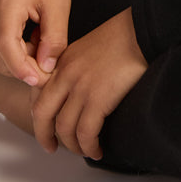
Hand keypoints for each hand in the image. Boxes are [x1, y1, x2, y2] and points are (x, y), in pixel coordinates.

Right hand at [0, 0, 70, 86]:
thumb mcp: (58, 5)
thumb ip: (53, 39)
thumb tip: (46, 68)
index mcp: (6, 9)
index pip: (8, 51)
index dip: (23, 70)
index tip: (40, 81)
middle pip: (0, 58)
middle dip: (24, 68)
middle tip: (51, 66)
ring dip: (20, 60)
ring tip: (45, 46)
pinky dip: (16, 50)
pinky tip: (37, 39)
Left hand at [30, 7, 147, 158]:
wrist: (141, 31)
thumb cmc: (122, 36)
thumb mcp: (87, 47)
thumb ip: (75, 67)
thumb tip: (75, 91)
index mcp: (62, 61)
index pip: (39, 94)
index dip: (40, 115)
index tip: (45, 127)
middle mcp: (66, 75)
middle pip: (42, 114)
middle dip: (44, 136)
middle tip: (51, 147)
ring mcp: (80, 87)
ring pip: (65, 128)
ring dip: (73, 146)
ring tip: (84, 150)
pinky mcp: (98, 99)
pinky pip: (86, 133)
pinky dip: (89, 147)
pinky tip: (96, 149)